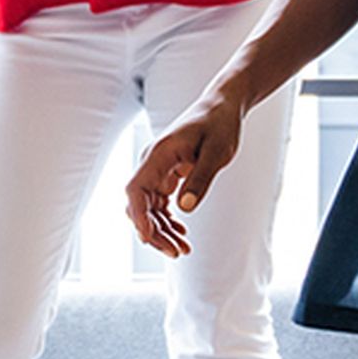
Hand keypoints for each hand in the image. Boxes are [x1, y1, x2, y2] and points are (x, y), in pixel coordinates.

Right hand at [124, 98, 244, 257]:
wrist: (222, 106)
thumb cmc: (220, 124)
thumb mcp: (217, 152)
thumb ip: (200, 179)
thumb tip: (185, 208)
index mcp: (158, 155)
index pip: (135, 190)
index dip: (138, 217)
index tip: (148, 239)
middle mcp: (152, 163)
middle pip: (139, 204)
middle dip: (153, 231)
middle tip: (176, 252)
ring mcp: (157, 169)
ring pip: (149, 207)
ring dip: (161, 230)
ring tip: (182, 249)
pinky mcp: (166, 173)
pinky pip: (159, 202)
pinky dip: (167, 219)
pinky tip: (180, 232)